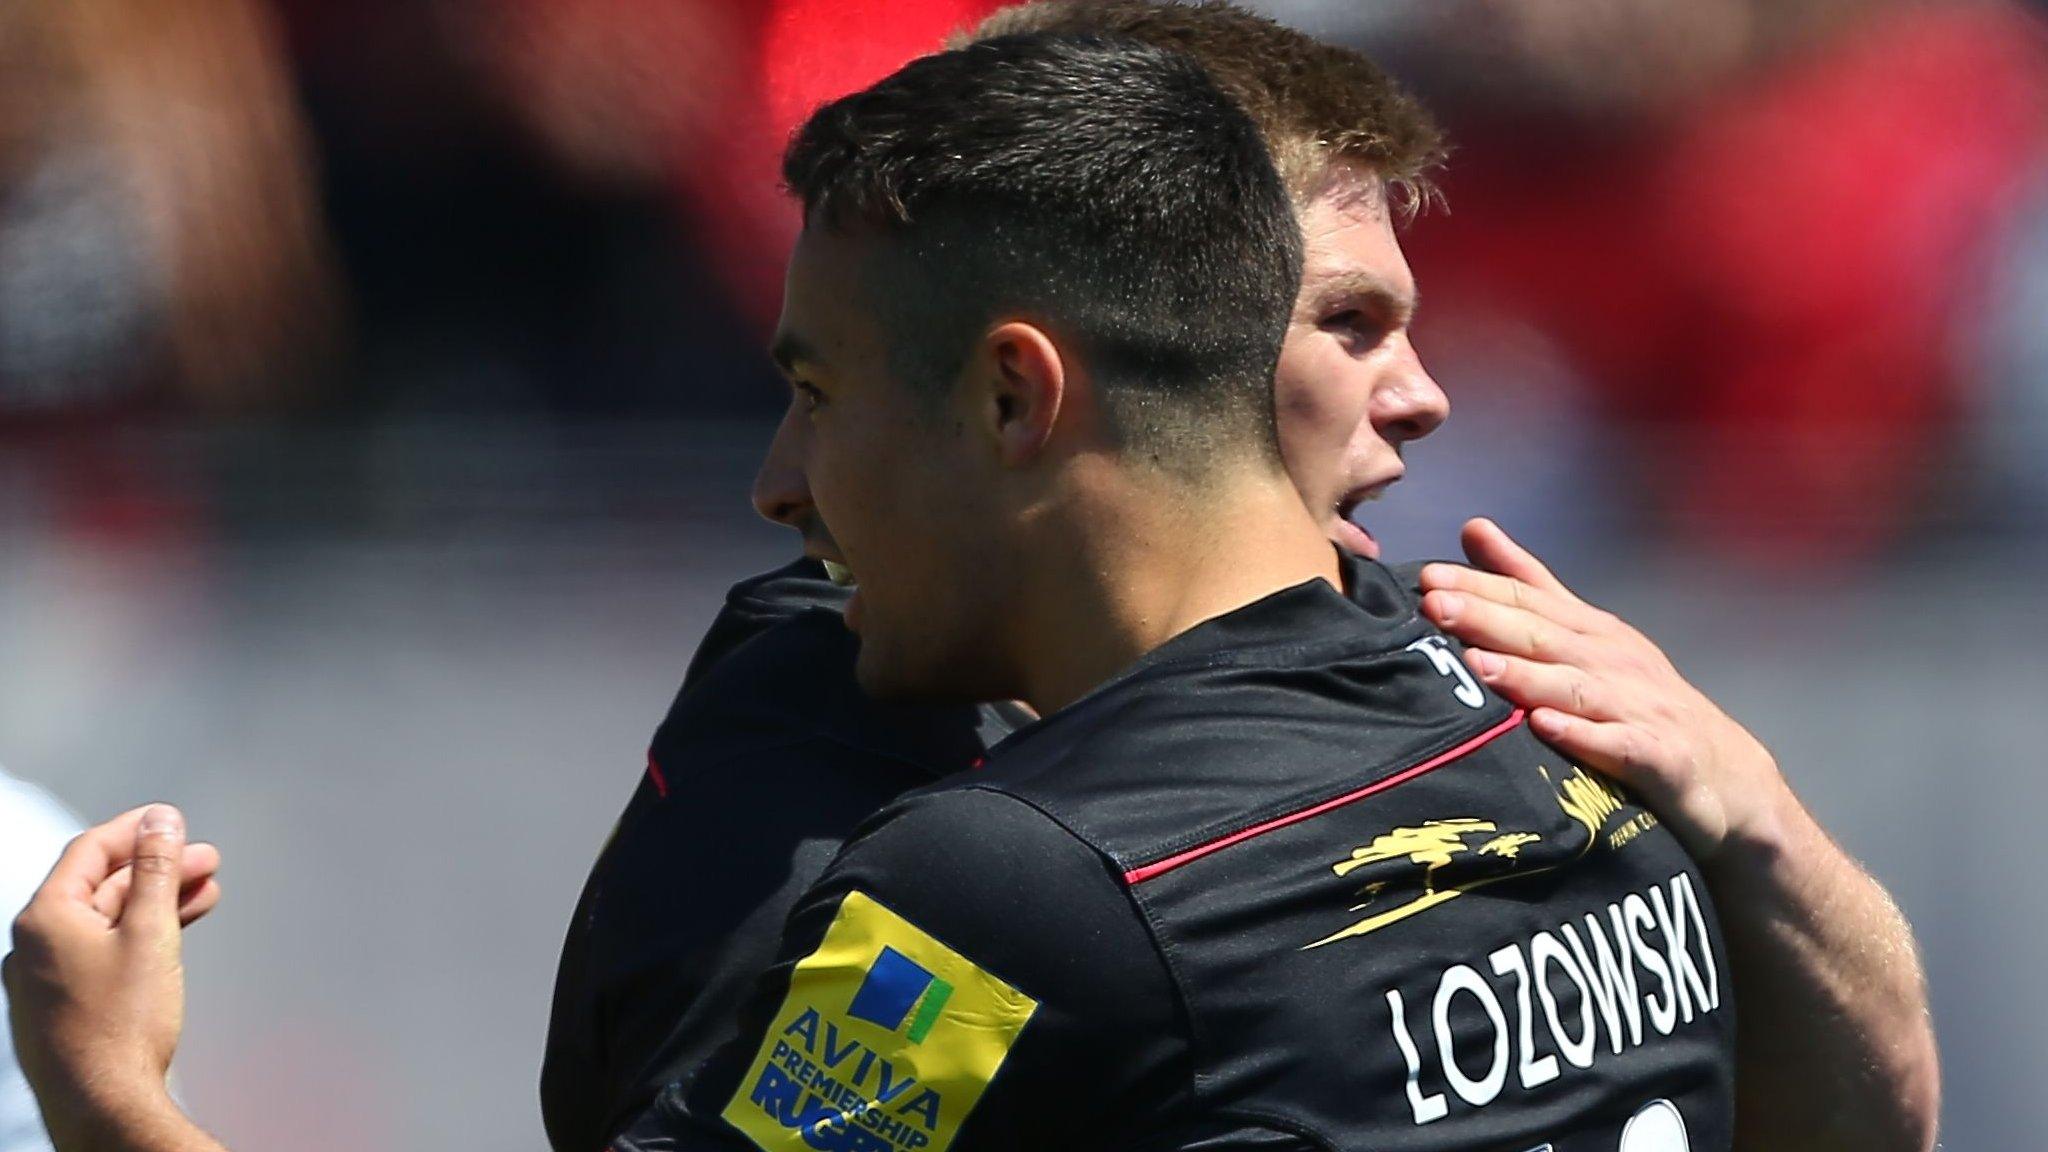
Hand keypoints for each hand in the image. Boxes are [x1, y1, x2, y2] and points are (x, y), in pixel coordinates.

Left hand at [5, 805, 220, 1147]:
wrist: (103, 1104)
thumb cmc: (121, 1024)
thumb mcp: (149, 932)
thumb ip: (155, 870)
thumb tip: (160, 821)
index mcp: (44, 918)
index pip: (89, 851)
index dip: (136, 830)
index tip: (174, 822)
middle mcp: (33, 946)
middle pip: (98, 887)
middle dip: (156, 870)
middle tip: (205, 861)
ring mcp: (44, 981)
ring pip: (103, 923)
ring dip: (153, 904)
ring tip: (204, 896)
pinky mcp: (61, 1009)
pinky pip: (99, 955)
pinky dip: (137, 939)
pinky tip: (171, 940)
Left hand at [1418, 518, 1790, 859]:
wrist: (1728, 778)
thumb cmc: (1640, 705)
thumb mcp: (1586, 639)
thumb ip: (1529, 587)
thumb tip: (1473, 528)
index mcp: (1591, 633)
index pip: (1528, 602)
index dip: (1478, 587)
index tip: (1425, 578)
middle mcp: (1614, 663)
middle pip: (1544, 637)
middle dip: (1489, 619)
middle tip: (1435, 606)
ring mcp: (1640, 709)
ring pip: (1577, 688)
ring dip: (1528, 675)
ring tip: (1480, 665)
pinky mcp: (1661, 758)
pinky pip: (1619, 746)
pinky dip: (1583, 736)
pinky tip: (1545, 727)